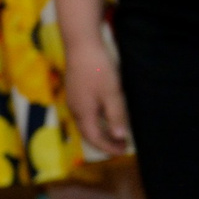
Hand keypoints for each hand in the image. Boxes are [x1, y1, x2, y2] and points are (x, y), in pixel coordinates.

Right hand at [61, 32, 130, 154]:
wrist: (81, 46)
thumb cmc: (98, 69)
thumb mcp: (112, 93)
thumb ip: (116, 116)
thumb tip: (120, 137)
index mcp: (84, 113)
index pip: (95, 138)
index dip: (109, 147)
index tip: (124, 151)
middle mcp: (75, 110)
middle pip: (88, 134)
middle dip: (105, 143)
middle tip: (122, 146)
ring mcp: (73, 102)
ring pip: (86, 125)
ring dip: (101, 133)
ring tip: (117, 134)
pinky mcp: (75, 93)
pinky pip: (85, 115)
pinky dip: (97, 122)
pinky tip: (106, 117)